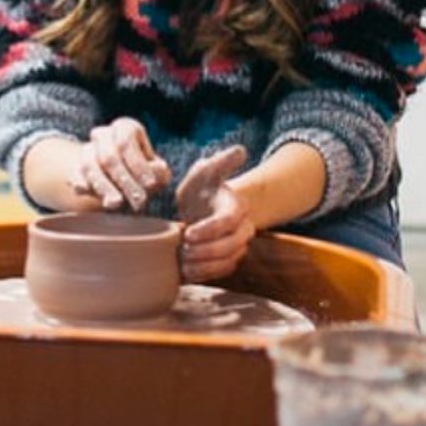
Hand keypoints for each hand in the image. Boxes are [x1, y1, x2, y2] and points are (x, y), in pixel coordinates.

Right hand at [68, 117, 170, 211]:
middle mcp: (103, 135)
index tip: (150, 185)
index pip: (126, 142)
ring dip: (104, 187)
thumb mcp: (156, 170)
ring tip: (116, 203)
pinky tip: (92, 195)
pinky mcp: (75, 169)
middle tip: (138, 201)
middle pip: (109, 156)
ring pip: (90, 166)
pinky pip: (76, 177)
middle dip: (125, 181)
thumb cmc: (140, 172)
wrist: (116, 178)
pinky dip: (83, 186)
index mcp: (125, 128)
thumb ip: (159, 172)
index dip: (138, 164)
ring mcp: (87, 151)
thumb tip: (158, 171)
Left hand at [175, 145, 253, 281]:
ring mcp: (236, 246)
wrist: (203, 206)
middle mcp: (242, 229)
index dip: (209, 230)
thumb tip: (240, 150)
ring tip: (183, 263)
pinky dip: (205, 274)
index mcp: (236, 207)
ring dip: (205, 266)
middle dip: (206, 251)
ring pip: (227, 262)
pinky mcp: (227, 260)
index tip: (187, 234)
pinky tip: (187, 272)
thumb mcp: (206, 171)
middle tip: (183, 251)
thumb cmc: (202, 187)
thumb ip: (220, 163)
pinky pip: (221, 272)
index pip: (227, 222)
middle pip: (230, 246)